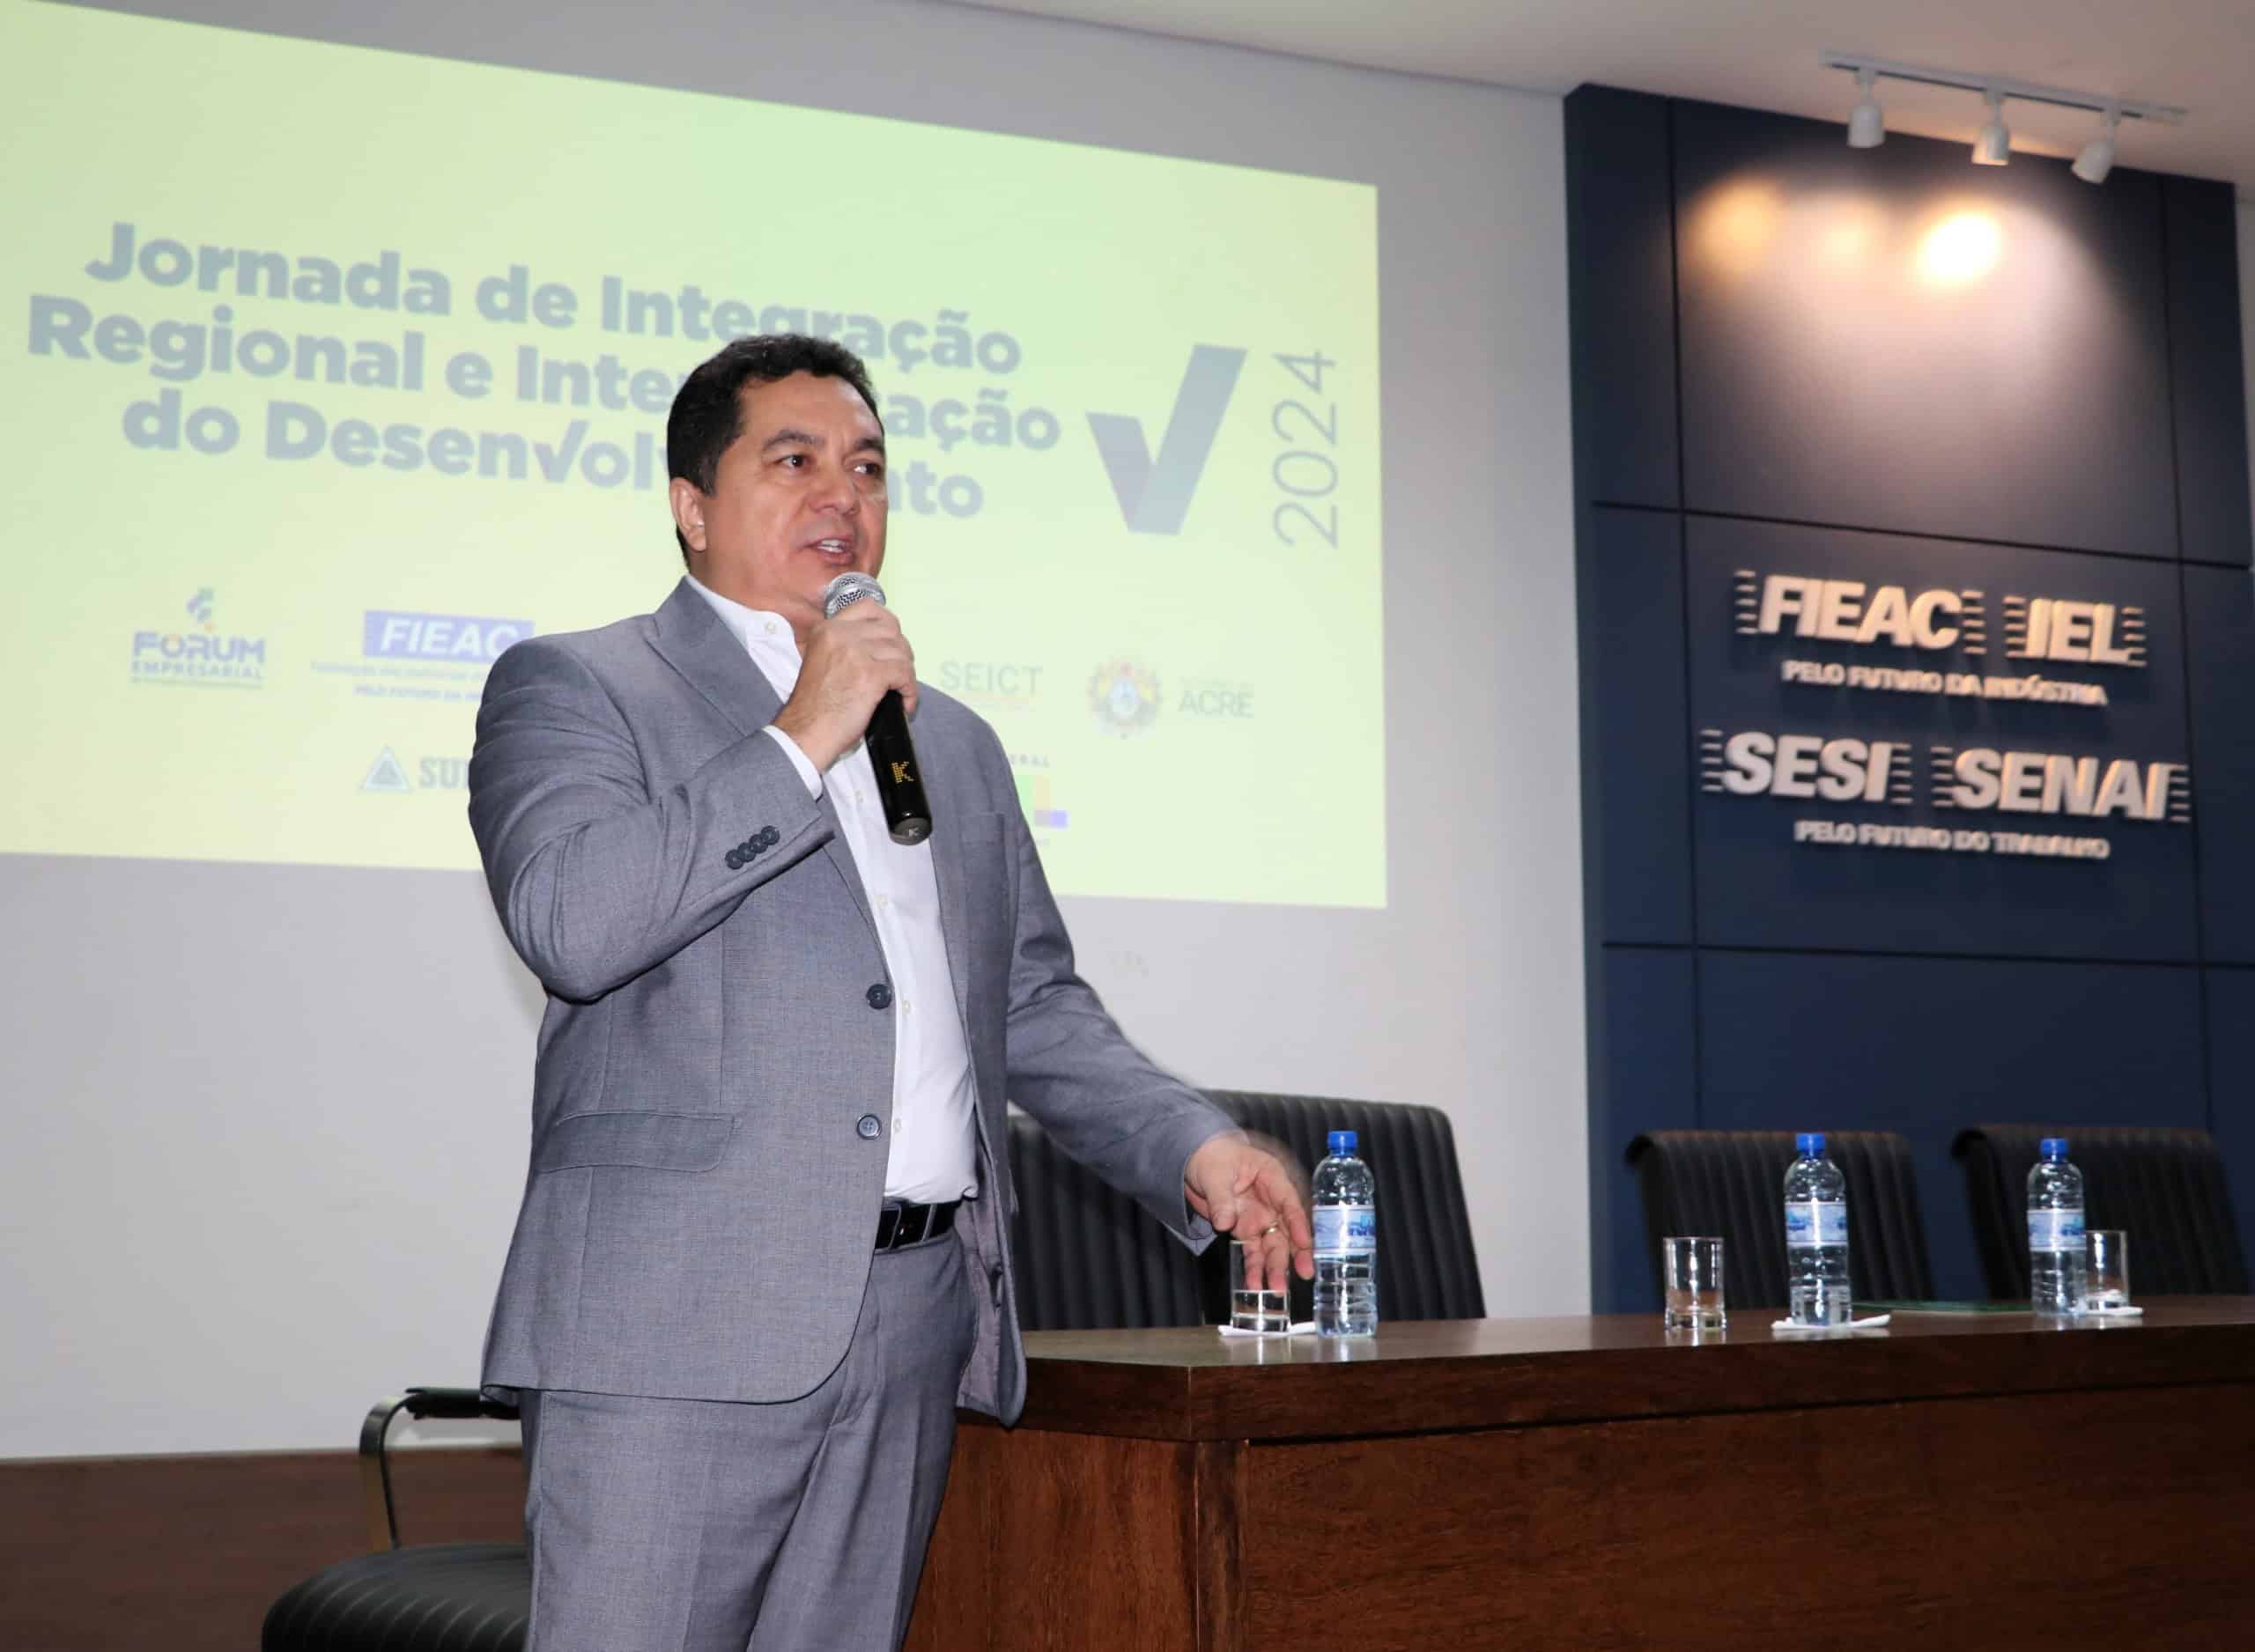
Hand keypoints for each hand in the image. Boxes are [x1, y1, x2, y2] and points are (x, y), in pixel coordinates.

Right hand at [773, 601, 918, 770]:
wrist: (806, 732)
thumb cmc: (814, 706)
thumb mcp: (821, 660)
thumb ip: (845, 646)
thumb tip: (880, 646)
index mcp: (827, 629)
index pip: (868, 607)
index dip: (887, 624)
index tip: (891, 642)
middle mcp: (841, 635)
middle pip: (891, 630)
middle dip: (901, 651)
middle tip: (899, 672)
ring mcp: (857, 653)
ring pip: (901, 652)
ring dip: (907, 673)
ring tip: (901, 691)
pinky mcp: (872, 674)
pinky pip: (905, 674)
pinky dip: (910, 690)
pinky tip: (904, 703)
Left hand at [1184, 1130, 1313, 1292]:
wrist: (1195, 1160)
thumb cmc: (1213, 1157)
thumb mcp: (1215, 1173)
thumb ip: (1221, 1199)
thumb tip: (1225, 1222)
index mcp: (1271, 1177)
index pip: (1289, 1202)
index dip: (1298, 1223)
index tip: (1304, 1242)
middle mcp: (1271, 1200)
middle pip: (1287, 1228)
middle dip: (1295, 1252)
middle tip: (1304, 1272)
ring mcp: (1259, 1217)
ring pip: (1273, 1245)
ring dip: (1275, 1266)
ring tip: (1275, 1288)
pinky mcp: (1245, 1230)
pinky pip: (1253, 1251)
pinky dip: (1254, 1267)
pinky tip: (1254, 1283)